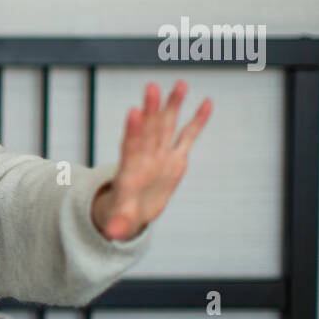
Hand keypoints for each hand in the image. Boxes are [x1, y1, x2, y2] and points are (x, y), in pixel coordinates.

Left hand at [92, 80, 212, 240]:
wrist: (133, 210)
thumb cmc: (124, 212)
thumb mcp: (120, 220)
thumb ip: (117, 224)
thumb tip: (112, 234)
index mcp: (131, 170)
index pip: (130, 147)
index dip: (133, 130)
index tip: (134, 112)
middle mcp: (146, 157)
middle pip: (149, 131)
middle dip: (151, 110)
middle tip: (151, 87)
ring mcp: (161, 156)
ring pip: (167, 127)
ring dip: (172, 106)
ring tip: (180, 84)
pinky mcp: (175, 159)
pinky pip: (188, 137)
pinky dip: (197, 121)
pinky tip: (207, 102)